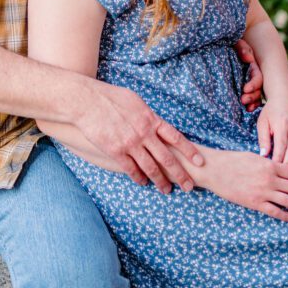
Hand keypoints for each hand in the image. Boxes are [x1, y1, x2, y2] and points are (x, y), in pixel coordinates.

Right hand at [75, 80, 203, 192]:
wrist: (88, 101)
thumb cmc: (110, 97)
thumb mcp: (135, 100)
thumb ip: (148, 114)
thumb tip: (156, 122)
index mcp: (151, 119)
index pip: (176, 137)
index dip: (189, 151)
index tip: (200, 161)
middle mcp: (144, 133)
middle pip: (167, 157)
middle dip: (180, 174)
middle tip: (189, 186)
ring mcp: (130, 143)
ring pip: (150, 167)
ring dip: (160, 181)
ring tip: (167, 190)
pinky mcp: (116, 151)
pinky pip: (131, 169)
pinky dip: (138, 178)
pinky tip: (143, 183)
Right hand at [195, 148, 287, 221]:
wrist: (214, 170)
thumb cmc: (231, 161)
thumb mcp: (252, 156)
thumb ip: (266, 163)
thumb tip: (275, 168)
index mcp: (269, 165)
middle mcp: (269, 179)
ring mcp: (263, 192)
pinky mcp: (256, 203)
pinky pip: (276, 212)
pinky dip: (286, 216)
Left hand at [235, 38, 262, 110]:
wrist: (220, 48)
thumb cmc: (230, 45)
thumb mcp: (237, 43)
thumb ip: (243, 48)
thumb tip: (248, 58)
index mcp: (252, 67)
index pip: (257, 78)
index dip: (253, 84)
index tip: (245, 89)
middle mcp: (252, 77)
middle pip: (257, 89)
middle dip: (252, 96)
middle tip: (243, 100)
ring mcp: (247, 83)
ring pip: (255, 96)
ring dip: (252, 102)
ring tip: (246, 108)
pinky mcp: (242, 89)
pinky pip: (250, 99)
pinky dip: (250, 105)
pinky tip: (247, 110)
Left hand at [257, 95, 287, 168]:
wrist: (284, 98)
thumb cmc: (270, 111)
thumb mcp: (262, 122)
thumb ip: (263, 139)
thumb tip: (264, 155)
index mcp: (282, 126)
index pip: (281, 147)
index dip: (277, 160)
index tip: (272, 171)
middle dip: (287, 166)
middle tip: (281, 179)